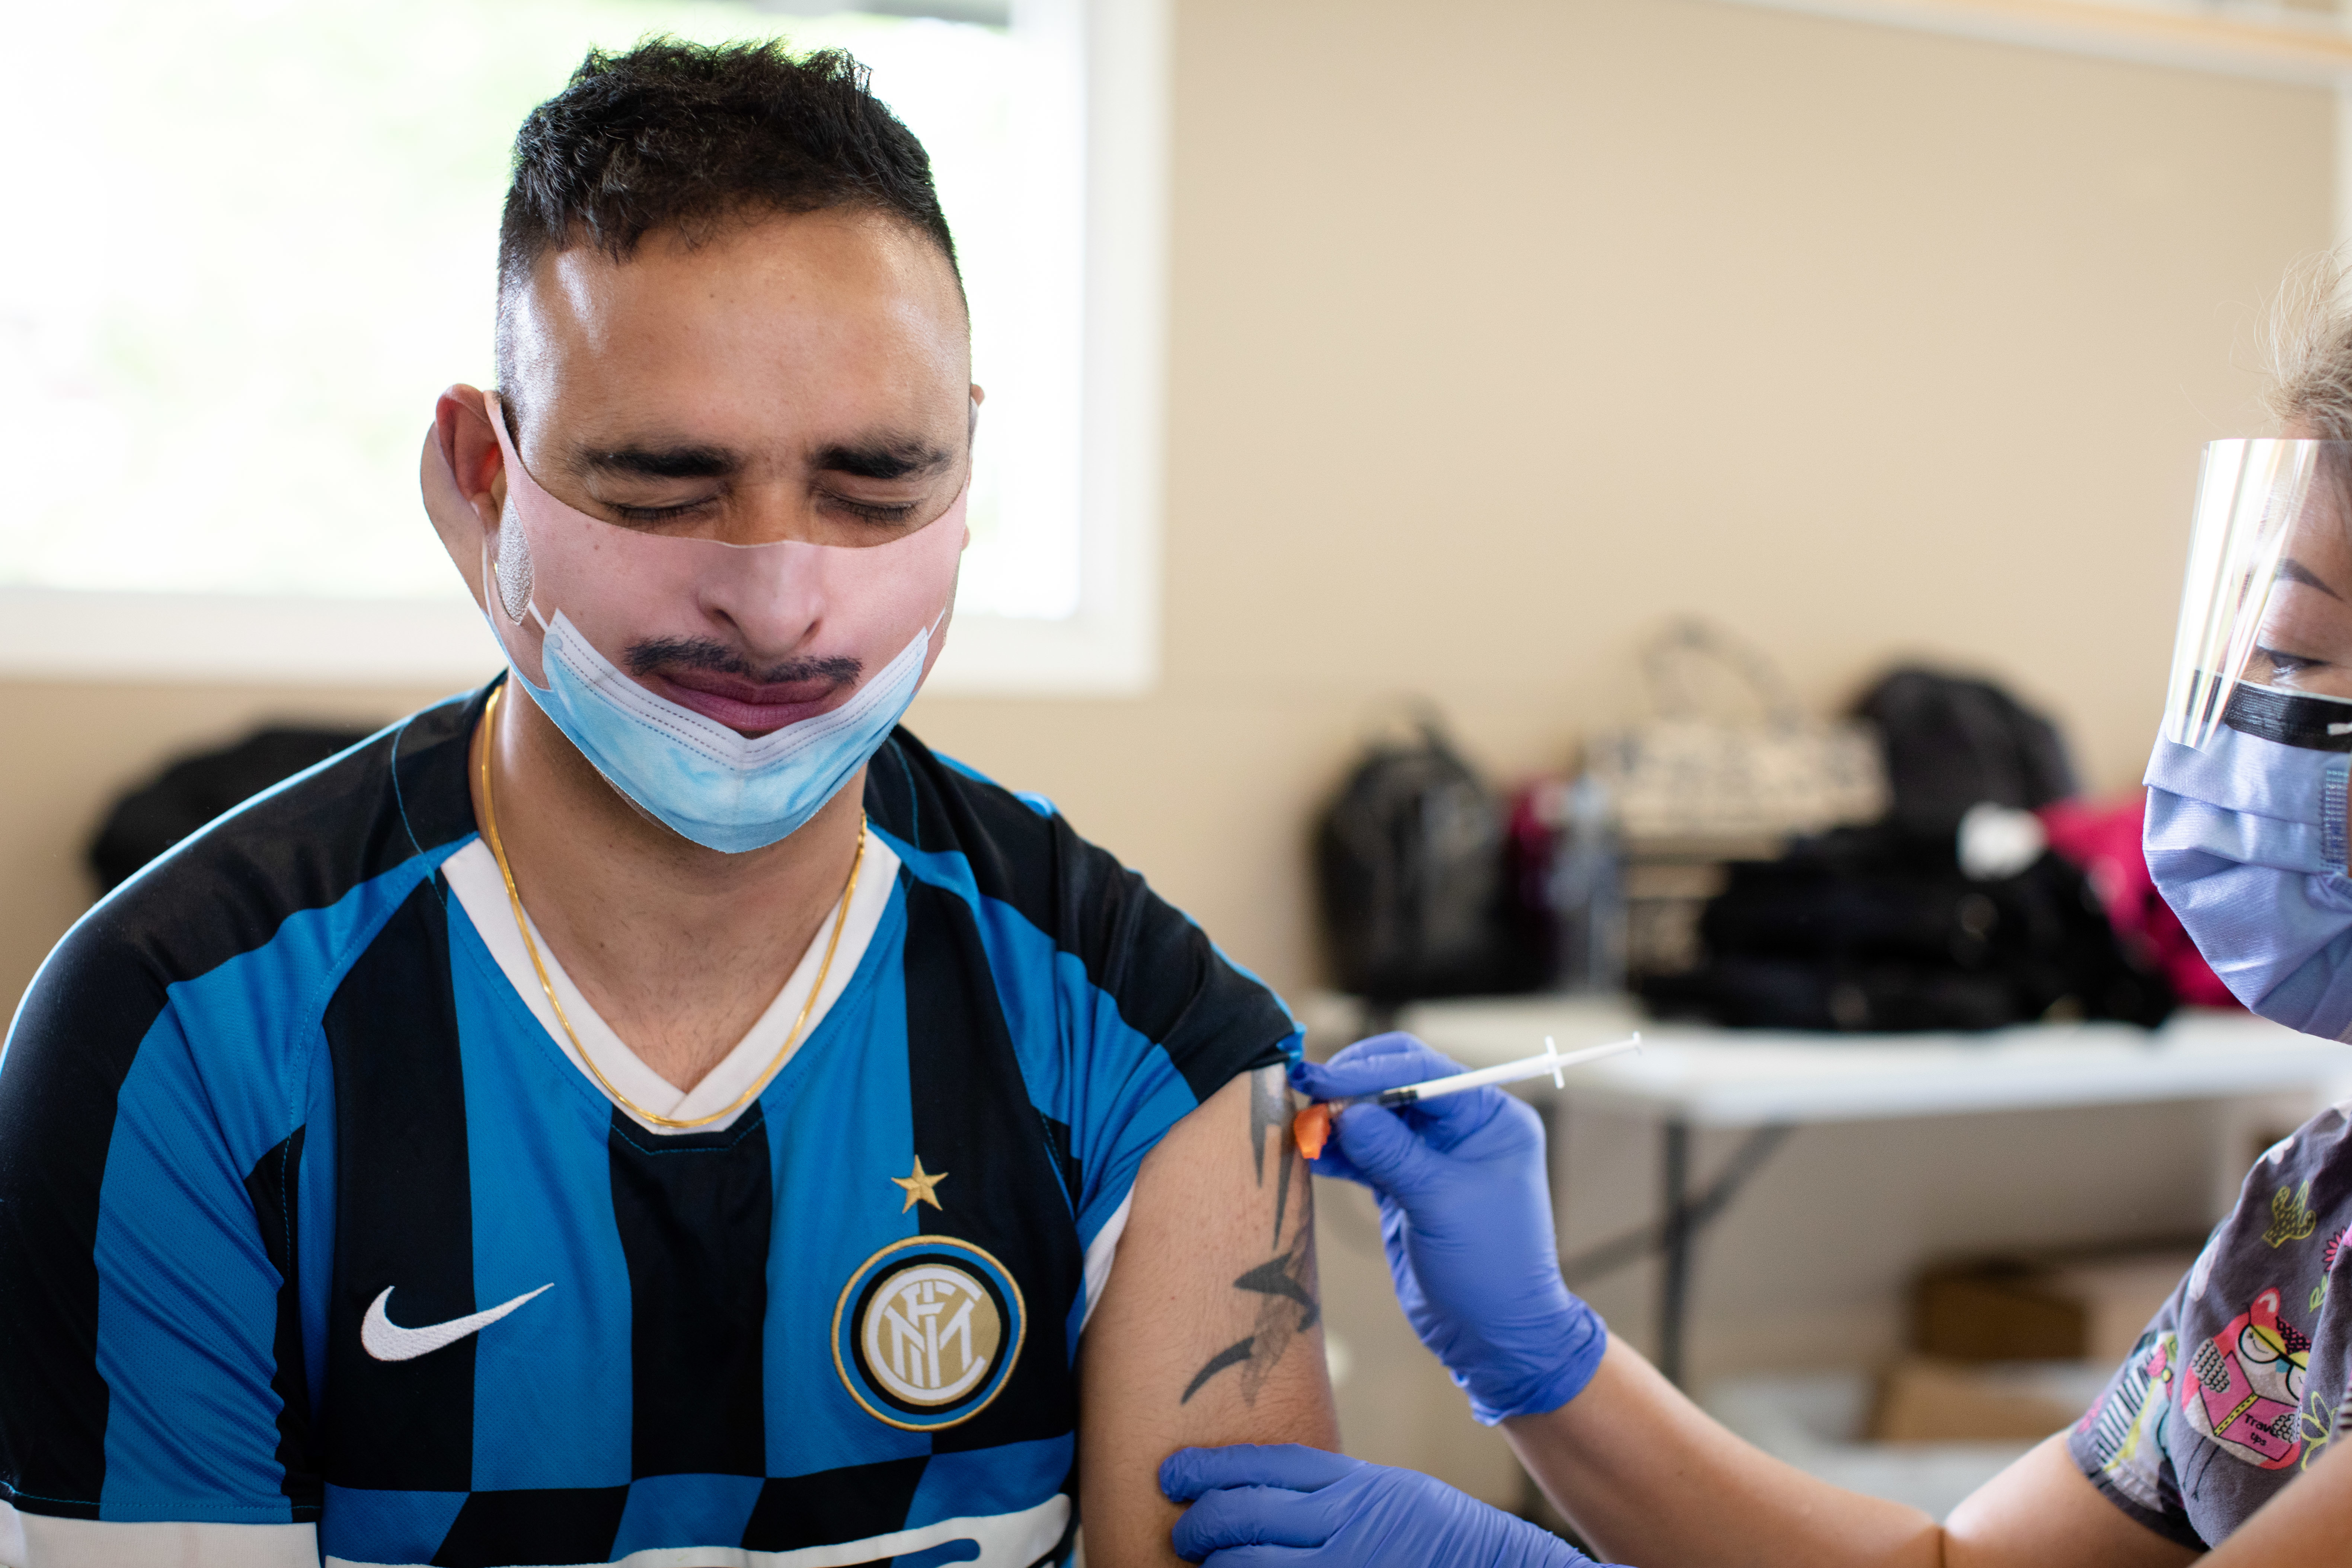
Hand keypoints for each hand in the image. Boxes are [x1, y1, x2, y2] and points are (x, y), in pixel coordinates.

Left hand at [1161, 1444, 1609, 1566]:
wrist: (1494, 1565)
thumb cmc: (1433, 1530)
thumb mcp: (1382, 1490)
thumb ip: (1327, 1488)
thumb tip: (1259, 1486)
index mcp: (1352, 1483)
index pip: (1266, 1464)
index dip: (1211, 1467)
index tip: (1173, 1472)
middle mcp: (1345, 1521)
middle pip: (1248, 1513)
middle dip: (1200, 1522)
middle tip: (1181, 1528)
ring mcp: (1345, 1565)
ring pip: (1254, 1564)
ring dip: (1218, 1563)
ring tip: (1202, 1563)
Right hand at [1292, 1034, 1605, 1421]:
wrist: (1496, 1335)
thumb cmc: (1492, 1269)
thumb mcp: (1442, 1204)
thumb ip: (1393, 1153)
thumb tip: (1347, 1111)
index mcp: (1489, 1118)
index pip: (1423, 1071)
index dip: (1369, 1070)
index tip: (1322, 1078)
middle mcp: (1462, 1128)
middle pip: (1396, 1084)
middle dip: (1351, 1090)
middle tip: (1307, 1099)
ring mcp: (1432, 1156)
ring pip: (1375, 1117)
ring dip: (1338, 1121)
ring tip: (1302, 1129)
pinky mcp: (1406, 1184)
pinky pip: (1366, 1153)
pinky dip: (1338, 1152)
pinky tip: (1311, 1153)